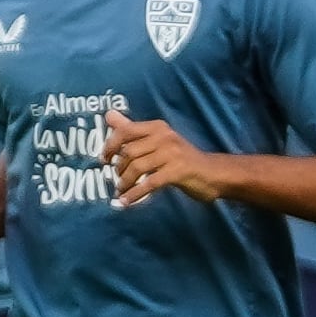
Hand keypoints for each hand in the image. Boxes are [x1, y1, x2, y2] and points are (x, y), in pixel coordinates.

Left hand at [107, 114, 227, 206]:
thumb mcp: (157, 140)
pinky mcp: (178, 171)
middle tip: (117, 180)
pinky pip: (149, 183)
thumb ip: (132, 129)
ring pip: (137, 167)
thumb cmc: (181, 158)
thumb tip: (108, 114)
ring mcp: (172, 153)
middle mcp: (164, 136)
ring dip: (125, 183)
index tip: (104, 159)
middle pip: (129, 152)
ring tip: (121, 191)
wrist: (212, 173)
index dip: (110, 145)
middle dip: (118, 169)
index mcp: (157, 127)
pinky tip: (126, 202)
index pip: (125, 131)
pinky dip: (135, 194)